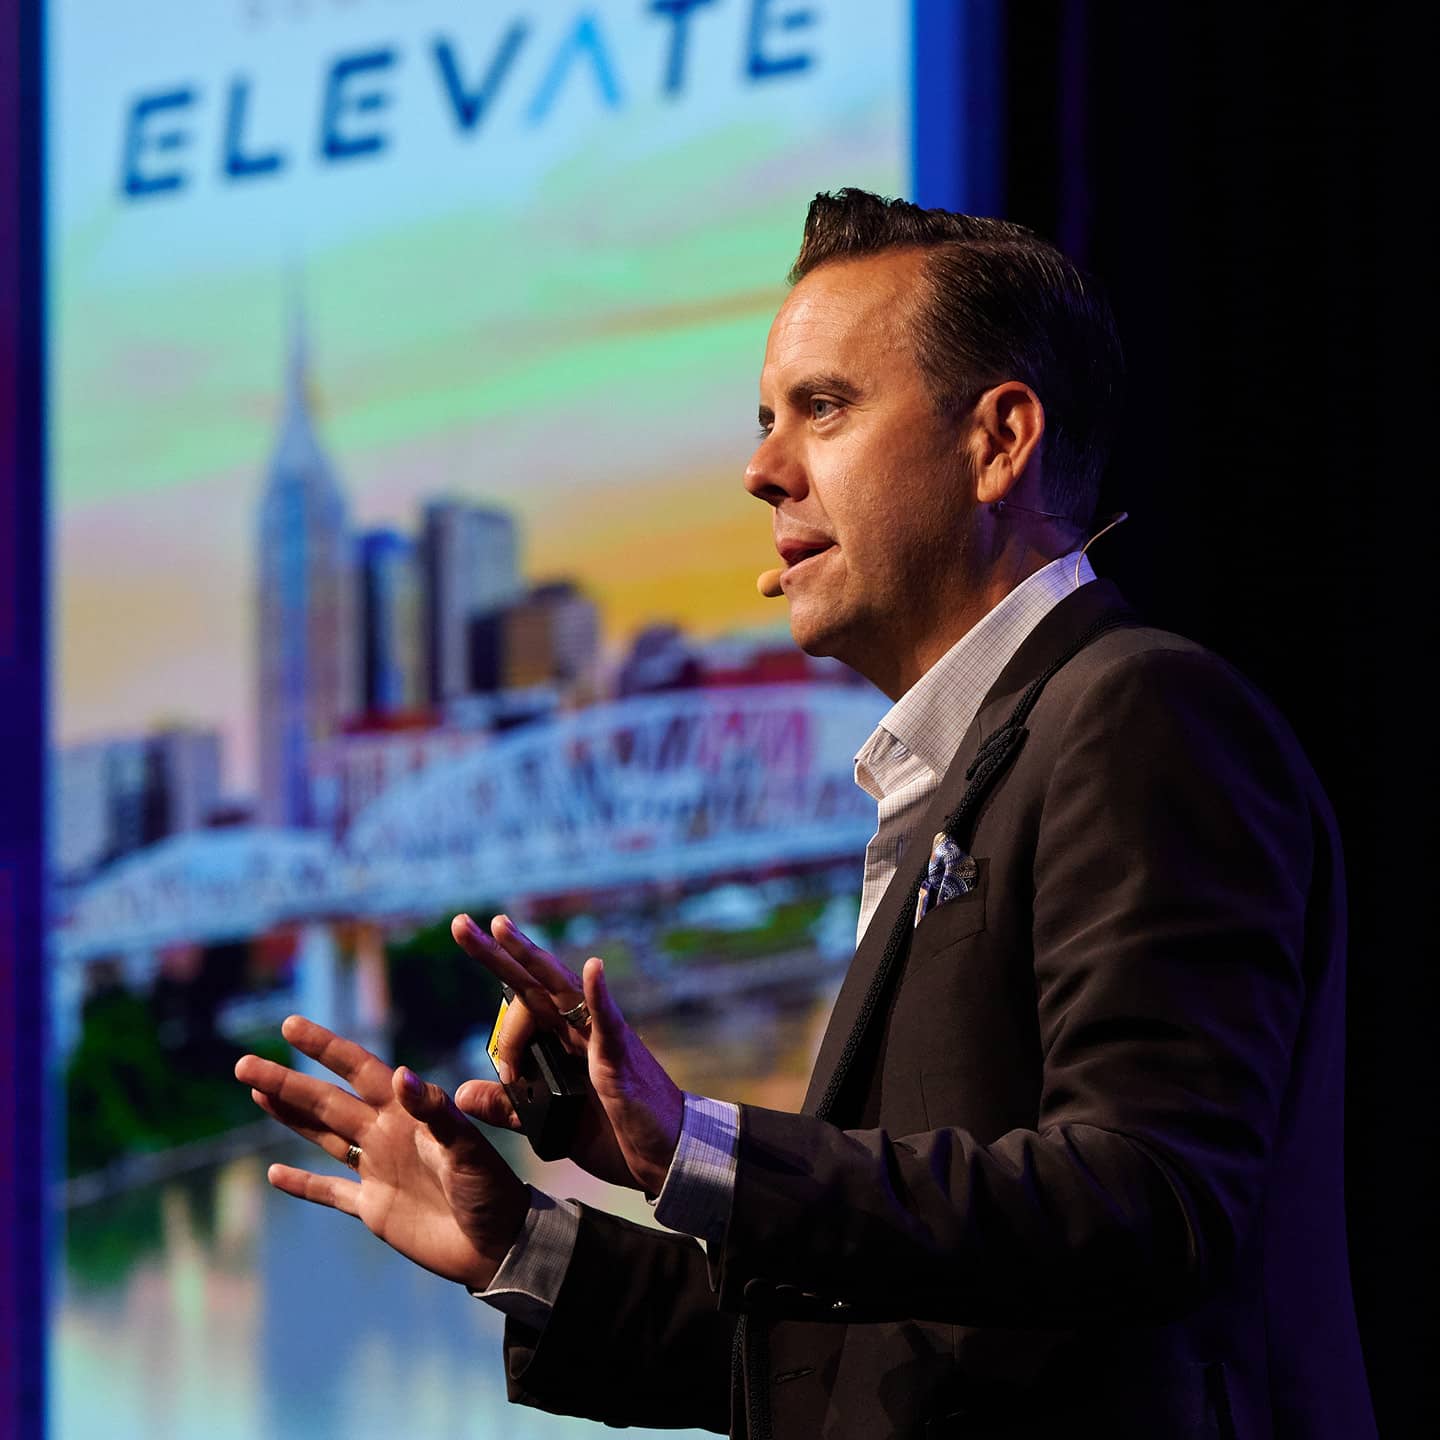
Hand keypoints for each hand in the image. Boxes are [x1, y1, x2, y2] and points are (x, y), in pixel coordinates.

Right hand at [235, 1016, 528, 1290]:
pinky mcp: (373, 1208)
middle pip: (326, 1102)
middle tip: (244, 1063)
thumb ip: (435, 1111)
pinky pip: (330, 1191)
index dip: (325, 1048)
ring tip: (256, 1092)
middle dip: (286, 1083)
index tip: (291, 1027)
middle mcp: (386, 1134)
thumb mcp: (466, 1146)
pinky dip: (303, 1185)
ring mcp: (377, 1169)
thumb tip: (400, 1073)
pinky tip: (273, 1174)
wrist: (498, 1244)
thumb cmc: (491, 1188)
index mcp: (407, 1112)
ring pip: (323, 1136)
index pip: (359, 1070)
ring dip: (290, 1117)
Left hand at [451, 914, 684, 1196]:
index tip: (508, 1076)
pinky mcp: (622, 1058)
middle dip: (496, 953)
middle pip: (532, 982)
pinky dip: (600, 994)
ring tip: (500, 928)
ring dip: (530, 956)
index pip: (524, 1011)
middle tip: (459, 924)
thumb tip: (462, 1093)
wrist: (665, 1154)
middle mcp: (580, 1028)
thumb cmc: (615, 1133)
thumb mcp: (547, 1121)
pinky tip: (593, 968)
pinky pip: (610, 1022)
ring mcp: (601, 1038)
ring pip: (560, 988)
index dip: (507, 1039)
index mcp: (563, 1039)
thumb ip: (508, 1106)